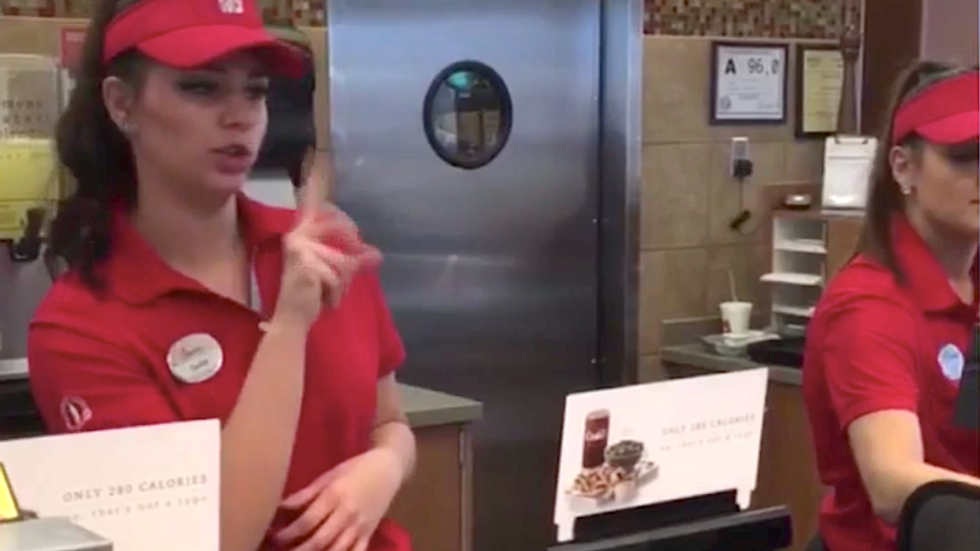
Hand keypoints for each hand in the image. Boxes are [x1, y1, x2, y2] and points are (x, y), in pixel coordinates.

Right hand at [273, 151, 380, 327]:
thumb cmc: (311, 294)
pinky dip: (336, 294)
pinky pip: (337, 276)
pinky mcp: (304, 264)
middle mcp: (297, 235)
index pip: (311, 201)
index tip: (316, 155)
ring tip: (331, 297)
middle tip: (350, 272)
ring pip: (343, 261)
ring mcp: (299, 249)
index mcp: (303, 231)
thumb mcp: (336, 272)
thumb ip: (354, 258)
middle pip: (343, 231)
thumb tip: (376, 255)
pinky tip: (324, 301)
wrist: (292, 319)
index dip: (315, 180)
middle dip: (352, 257)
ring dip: (343, 284)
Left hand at [275, 449, 403, 550]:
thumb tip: (279, 508)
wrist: (388, 469)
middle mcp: (348, 513)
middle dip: (298, 550)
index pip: (307, 521)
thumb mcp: (329, 476)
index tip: (273, 536)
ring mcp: (360, 526)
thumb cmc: (355, 469)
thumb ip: (305, 494)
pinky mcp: (369, 534)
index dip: (288, 533)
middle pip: (320, 540)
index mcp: (335, 495)